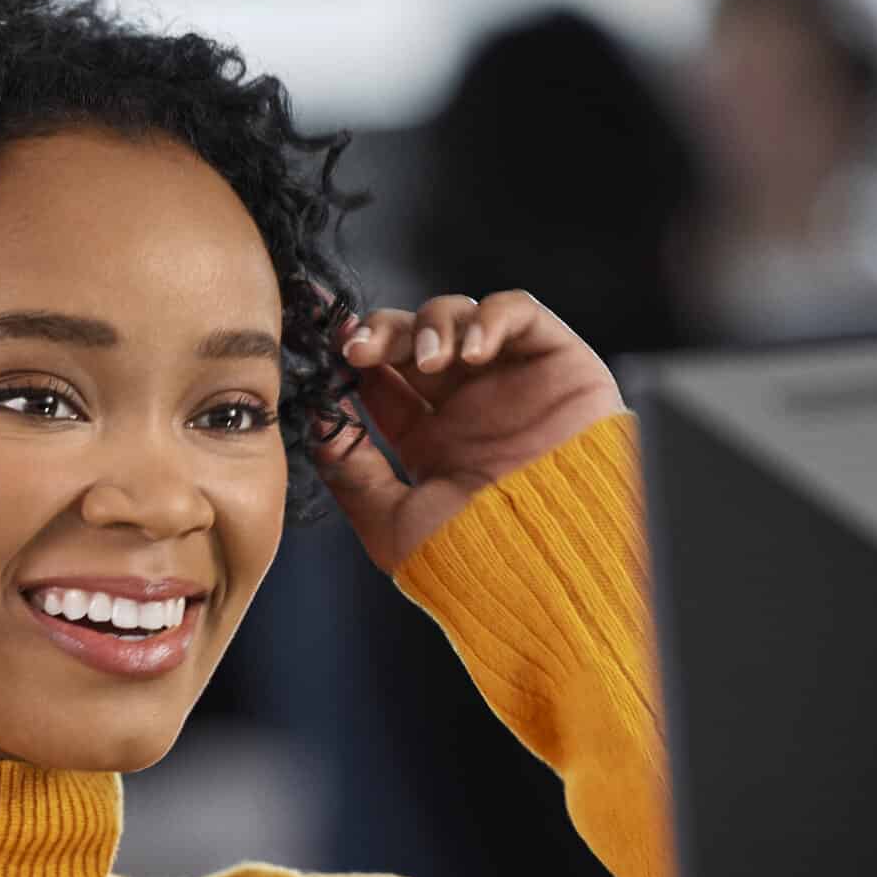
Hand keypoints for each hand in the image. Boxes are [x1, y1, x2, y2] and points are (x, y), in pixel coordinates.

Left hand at [314, 290, 623, 573]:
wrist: (552, 562)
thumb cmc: (478, 557)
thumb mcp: (394, 524)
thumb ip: (352, 474)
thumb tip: (319, 425)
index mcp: (432, 442)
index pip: (383, 380)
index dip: (355, 359)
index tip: (330, 354)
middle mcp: (469, 407)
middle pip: (415, 339)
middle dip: (383, 332)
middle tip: (360, 347)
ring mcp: (511, 382)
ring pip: (460, 316)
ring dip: (433, 325)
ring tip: (431, 362)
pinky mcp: (557, 363)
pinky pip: (521, 313)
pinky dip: (491, 317)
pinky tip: (473, 352)